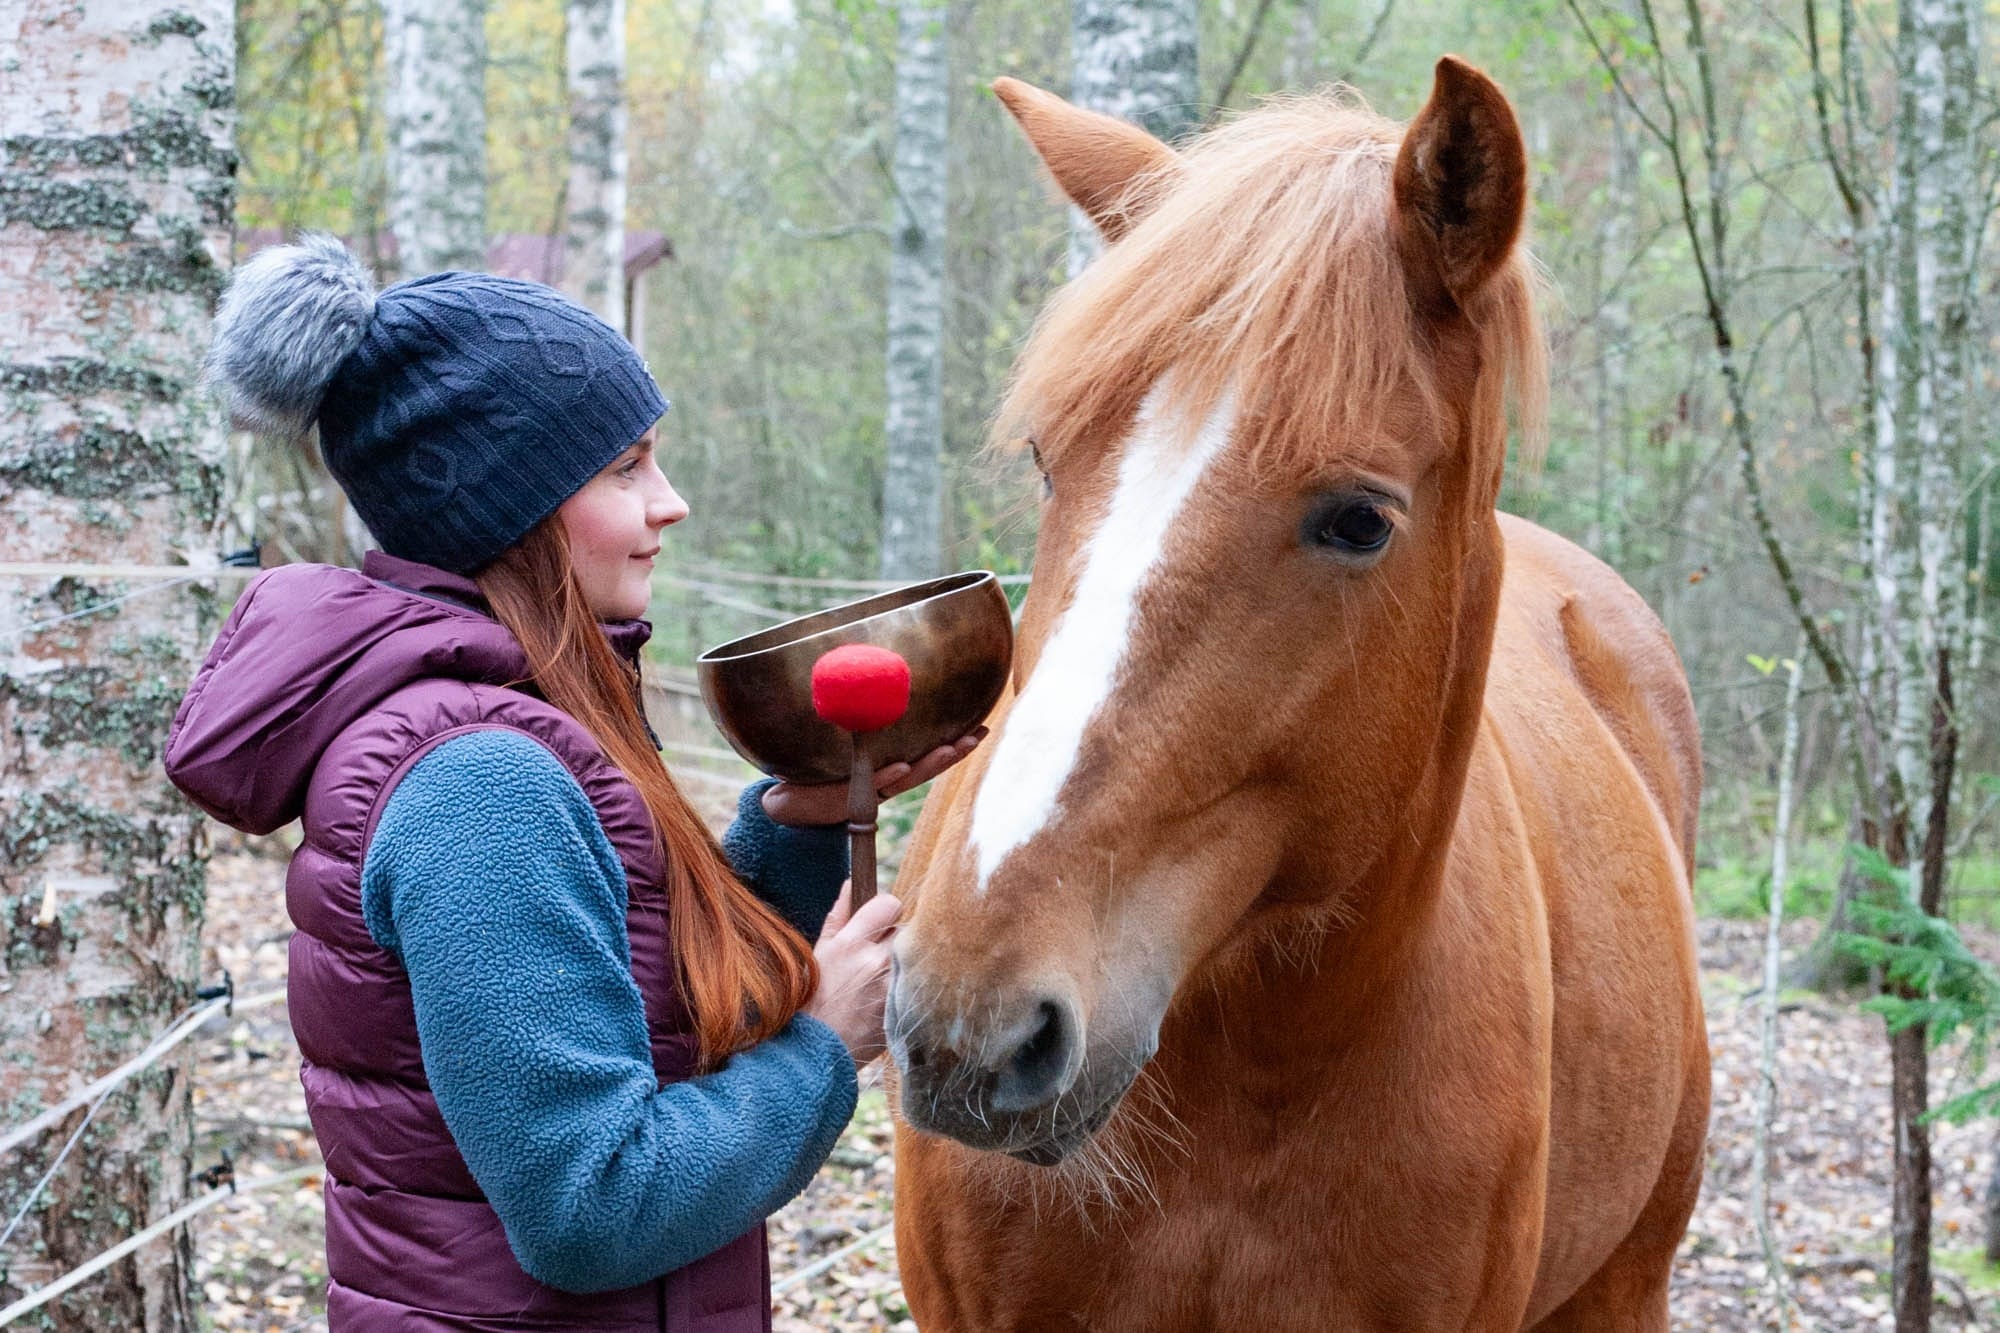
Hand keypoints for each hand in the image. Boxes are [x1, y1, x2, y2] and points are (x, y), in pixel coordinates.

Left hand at [761, 728, 986, 827]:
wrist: (790, 807)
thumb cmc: (815, 773)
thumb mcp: (838, 742)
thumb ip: (853, 717)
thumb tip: (863, 672)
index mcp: (889, 767)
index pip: (928, 752)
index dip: (956, 742)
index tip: (982, 726)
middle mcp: (886, 781)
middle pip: (927, 765)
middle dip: (955, 751)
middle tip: (978, 735)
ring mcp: (870, 791)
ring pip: (907, 777)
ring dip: (930, 764)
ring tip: (952, 749)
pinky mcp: (849, 799)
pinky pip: (871, 783)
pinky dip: (887, 775)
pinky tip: (903, 766)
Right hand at [804, 881, 900, 1065]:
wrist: (816, 1051)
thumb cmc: (812, 1000)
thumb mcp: (819, 954)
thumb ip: (839, 917)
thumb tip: (851, 884)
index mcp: (851, 943)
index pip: (890, 904)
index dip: (887, 910)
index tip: (881, 922)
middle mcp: (876, 961)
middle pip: (907, 929)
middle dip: (896, 938)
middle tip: (881, 954)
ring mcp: (893, 987)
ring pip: (915, 956)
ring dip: (905, 962)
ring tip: (884, 978)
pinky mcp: (904, 1008)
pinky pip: (917, 983)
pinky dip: (910, 985)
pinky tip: (891, 997)